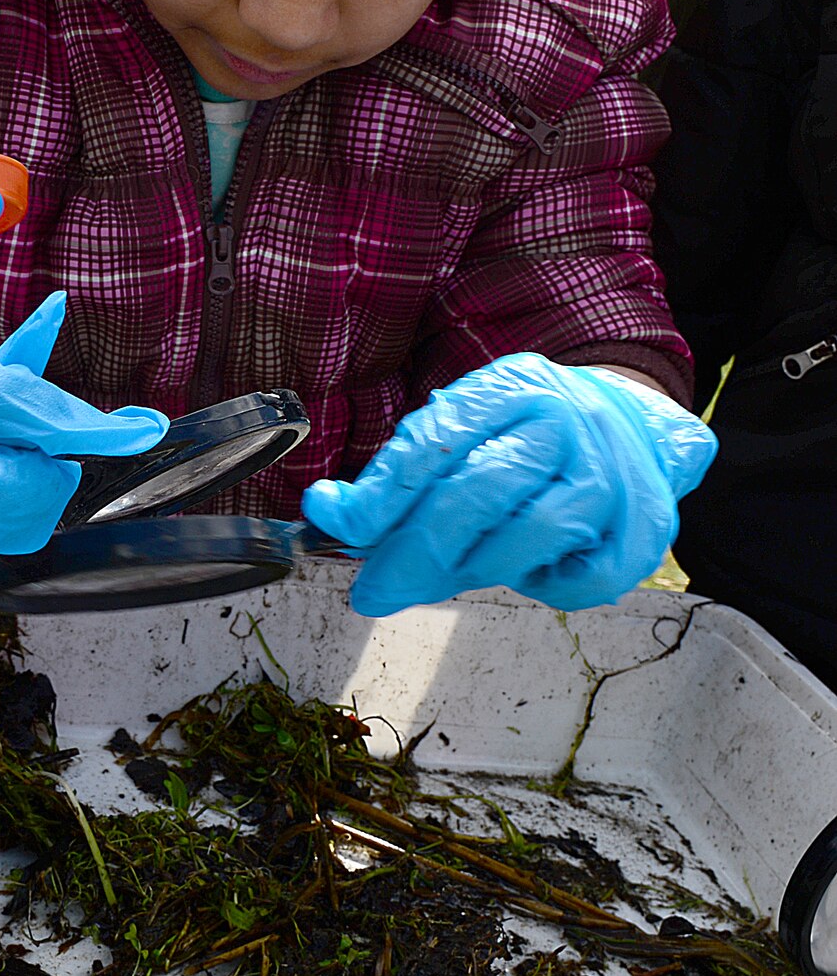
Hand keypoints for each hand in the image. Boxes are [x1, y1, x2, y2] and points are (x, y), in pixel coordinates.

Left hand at [300, 352, 715, 617]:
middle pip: (478, 494)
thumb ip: (403, 472)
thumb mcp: (466, 426)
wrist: (632, 426)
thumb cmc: (527, 435)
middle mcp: (566, 423)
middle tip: (373, 588)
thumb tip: (334, 517)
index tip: (336, 523)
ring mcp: (610, 476)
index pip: (437, 441)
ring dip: (472, 569)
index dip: (381, 491)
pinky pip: (578, 581)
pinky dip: (541, 586)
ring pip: (524, 540)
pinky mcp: (642, 529)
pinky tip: (526, 567)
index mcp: (512, 386)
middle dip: (413, 551)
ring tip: (447, 573)